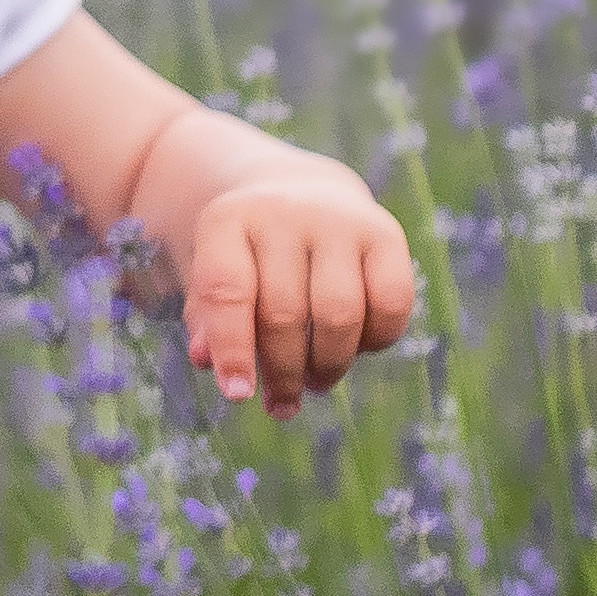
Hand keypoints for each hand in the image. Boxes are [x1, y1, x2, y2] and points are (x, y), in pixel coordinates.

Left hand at [178, 176, 419, 418]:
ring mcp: (339, 220)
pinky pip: (389, 304)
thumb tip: (207, 361)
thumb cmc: (248, 253)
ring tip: (316, 383)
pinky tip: (358, 350)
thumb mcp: (214, 273)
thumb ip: (206, 318)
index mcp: (228, 219)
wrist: (300, 193)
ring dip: (328, 365)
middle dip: (283, 371)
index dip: (232, 349)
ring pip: (338, 314)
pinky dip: (375, 341)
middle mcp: (284, 211)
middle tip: (282, 402)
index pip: (226, 291)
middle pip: (283, 313)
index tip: (238, 396)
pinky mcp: (386, 233)